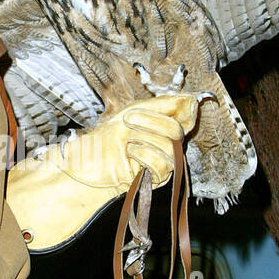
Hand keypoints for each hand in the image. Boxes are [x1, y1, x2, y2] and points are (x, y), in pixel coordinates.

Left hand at [58, 93, 201, 189]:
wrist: (89, 160)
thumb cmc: (106, 136)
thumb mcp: (133, 111)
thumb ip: (161, 105)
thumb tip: (189, 99)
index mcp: (164, 125)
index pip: (187, 116)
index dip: (183, 110)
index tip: (166, 106)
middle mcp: (167, 144)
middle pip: (177, 130)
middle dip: (151, 121)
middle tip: (129, 119)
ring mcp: (163, 162)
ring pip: (170, 147)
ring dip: (144, 137)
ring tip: (127, 139)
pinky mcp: (155, 179)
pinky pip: (162, 164)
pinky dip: (144, 154)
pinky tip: (130, 152)